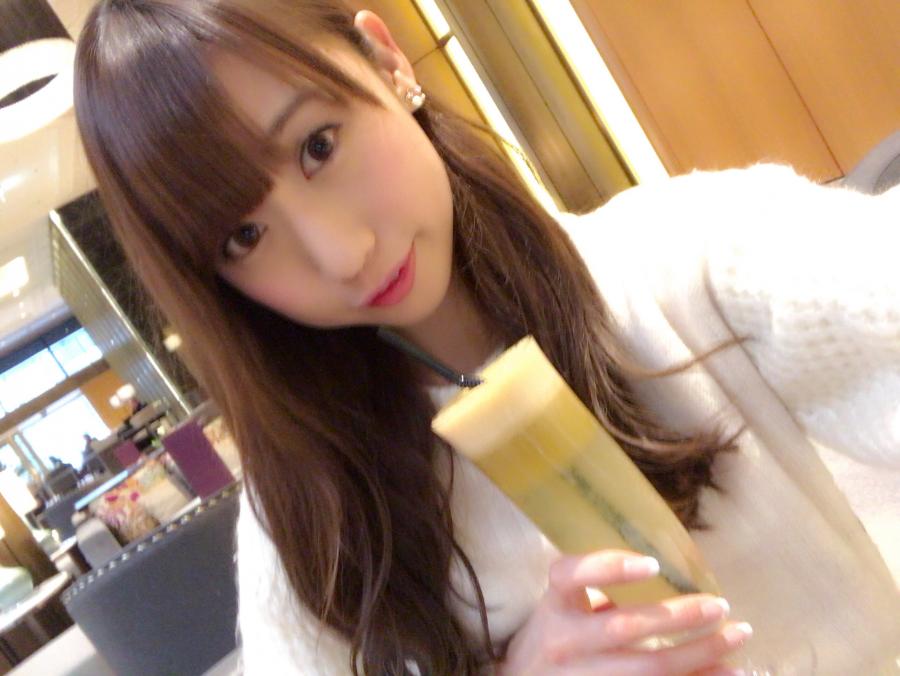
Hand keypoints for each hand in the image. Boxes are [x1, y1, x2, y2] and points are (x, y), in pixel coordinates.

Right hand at [498, 550, 751, 674]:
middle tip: (719, 605)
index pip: (573, 575)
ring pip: (649, 670)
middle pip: (625, 628)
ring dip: (700, 654)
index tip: (652, 563)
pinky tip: (727, 672)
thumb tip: (669, 572)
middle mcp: (565, 640)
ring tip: (737, 636)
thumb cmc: (555, 633)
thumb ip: (598, 588)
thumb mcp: (562, 604)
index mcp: (555, 604)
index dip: (611, 568)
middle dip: (678, 616)